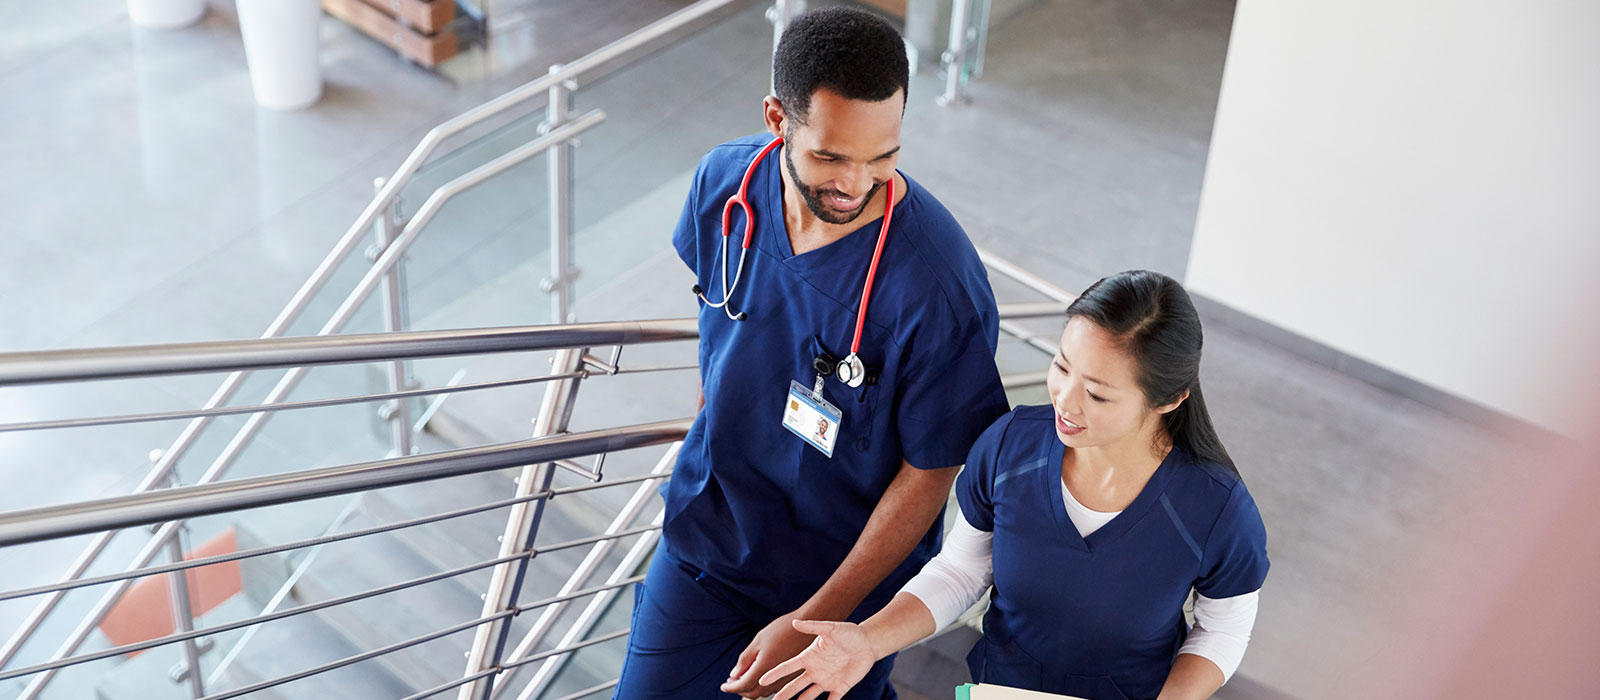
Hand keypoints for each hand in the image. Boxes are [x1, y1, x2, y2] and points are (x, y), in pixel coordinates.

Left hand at [720, 612, 814, 697]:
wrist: (807, 627)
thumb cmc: (781, 629)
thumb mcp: (758, 641)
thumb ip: (745, 660)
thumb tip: (734, 675)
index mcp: (764, 668)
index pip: (742, 685)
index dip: (731, 687)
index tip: (723, 686)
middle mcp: (775, 678)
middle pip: (752, 693)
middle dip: (740, 690)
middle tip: (732, 682)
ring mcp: (785, 679)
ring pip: (763, 693)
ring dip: (751, 689)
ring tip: (744, 678)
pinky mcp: (792, 677)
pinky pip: (773, 688)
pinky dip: (762, 686)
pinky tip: (760, 675)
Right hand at [759, 620, 876, 699]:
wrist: (868, 643)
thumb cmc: (849, 633)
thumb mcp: (831, 628)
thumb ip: (813, 627)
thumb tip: (794, 622)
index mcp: (809, 657)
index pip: (788, 667)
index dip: (775, 673)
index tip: (762, 680)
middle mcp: (814, 671)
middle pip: (794, 685)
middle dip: (783, 695)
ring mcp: (826, 680)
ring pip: (808, 696)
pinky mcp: (839, 688)